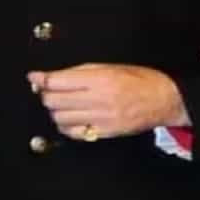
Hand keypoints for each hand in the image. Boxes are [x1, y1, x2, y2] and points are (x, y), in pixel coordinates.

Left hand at [28, 64, 188, 141]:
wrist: (165, 100)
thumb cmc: (141, 80)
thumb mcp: (112, 66)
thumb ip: (82, 72)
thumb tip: (54, 76)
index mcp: (101, 79)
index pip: (58, 81)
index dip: (41, 79)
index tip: (34, 77)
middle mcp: (99, 100)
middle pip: (54, 101)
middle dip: (46, 94)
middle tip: (49, 89)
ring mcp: (101, 119)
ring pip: (60, 118)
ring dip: (56, 110)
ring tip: (62, 103)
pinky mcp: (103, 133)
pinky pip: (73, 133)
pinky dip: (66, 126)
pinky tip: (72, 118)